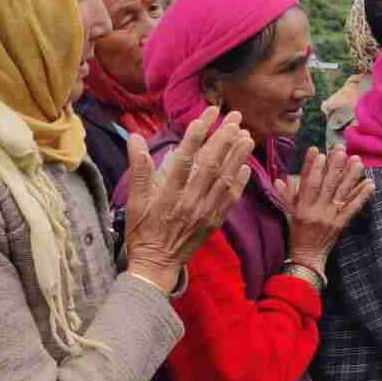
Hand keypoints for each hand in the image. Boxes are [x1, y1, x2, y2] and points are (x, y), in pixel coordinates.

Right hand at [125, 107, 253, 293]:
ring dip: (238, 156)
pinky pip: (231, 199)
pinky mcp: (215, 221)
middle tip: (235, 118)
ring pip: (225, 179)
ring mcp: (205, 212)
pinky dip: (240, 182)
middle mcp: (190, 201)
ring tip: (247, 136)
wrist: (156, 265)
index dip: (197, 136)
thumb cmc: (142, 231)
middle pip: (211, 165)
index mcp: (169, 194)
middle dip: (224, 138)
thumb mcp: (134, 202)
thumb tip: (136, 138)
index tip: (207, 115)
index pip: (185, 158)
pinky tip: (246, 166)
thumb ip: (139, 169)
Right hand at [277, 147, 374, 274]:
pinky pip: (353, 208)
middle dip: (335, 166)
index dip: (313, 167)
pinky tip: (370, 183)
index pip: (308, 183)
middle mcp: (317, 211)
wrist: (307, 256)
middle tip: (342, 150)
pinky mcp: (342, 223)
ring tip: (358, 161)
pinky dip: (362, 195)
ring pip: (342, 194)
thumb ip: (285, 195)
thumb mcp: (288, 213)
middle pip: (327, 185)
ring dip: (351, 177)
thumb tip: (279, 179)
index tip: (319, 152)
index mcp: (302, 207)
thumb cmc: (297, 232)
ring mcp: (331, 217)